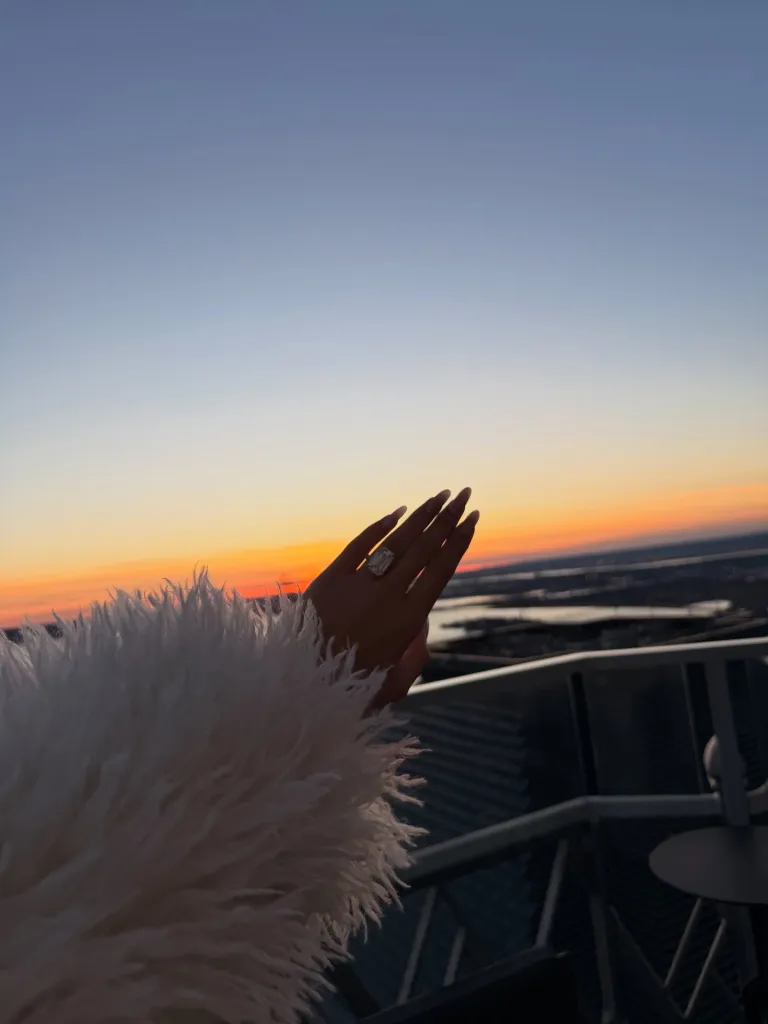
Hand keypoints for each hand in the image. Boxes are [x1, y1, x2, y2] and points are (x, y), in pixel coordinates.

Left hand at [305, 488, 478, 706]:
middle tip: (464, 494)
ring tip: (440, 496)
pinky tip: (397, 513)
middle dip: (448, 518)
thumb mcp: (395, 684)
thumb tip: (423, 625)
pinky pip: (360, 545)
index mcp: (408, 620)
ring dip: (421, 516)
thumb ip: (415, 657)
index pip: (441, 570)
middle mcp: (388, 596)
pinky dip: (380, 527)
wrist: (301, 684)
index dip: (459, 541)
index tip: (473, 519)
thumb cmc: (351, 689)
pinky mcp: (331, 578)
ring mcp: (359, 584)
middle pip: (425, 548)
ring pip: (397, 541)